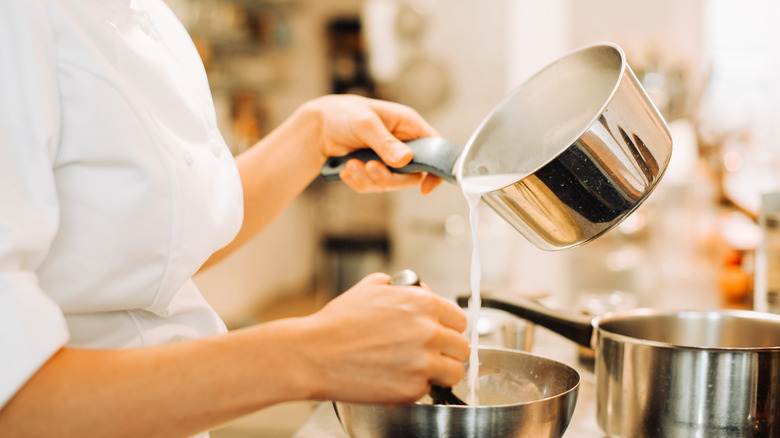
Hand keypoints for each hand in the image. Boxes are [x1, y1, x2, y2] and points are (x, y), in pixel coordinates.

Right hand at [299, 272, 468, 404]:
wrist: (314, 353)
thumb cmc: (337, 323)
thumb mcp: (370, 288)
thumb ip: (399, 286)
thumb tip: (411, 288)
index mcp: (423, 303)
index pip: (459, 319)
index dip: (448, 327)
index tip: (441, 334)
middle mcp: (428, 332)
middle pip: (461, 347)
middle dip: (447, 351)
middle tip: (429, 354)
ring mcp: (422, 362)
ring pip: (454, 372)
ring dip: (440, 372)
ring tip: (417, 370)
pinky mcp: (412, 389)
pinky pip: (428, 390)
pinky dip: (416, 388)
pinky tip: (396, 379)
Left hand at [303, 95, 443, 193]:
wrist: (319, 126)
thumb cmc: (344, 113)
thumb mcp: (365, 124)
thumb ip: (385, 143)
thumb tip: (405, 160)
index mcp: (409, 125)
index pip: (435, 148)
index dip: (436, 169)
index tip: (426, 187)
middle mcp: (403, 143)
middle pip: (413, 174)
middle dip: (389, 177)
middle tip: (369, 168)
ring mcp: (389, 159)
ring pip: (391, 183)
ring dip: (369, 179)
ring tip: (350, 166)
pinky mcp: (375, 169)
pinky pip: (373, 186)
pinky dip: (359, 182)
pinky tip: (346, 171)